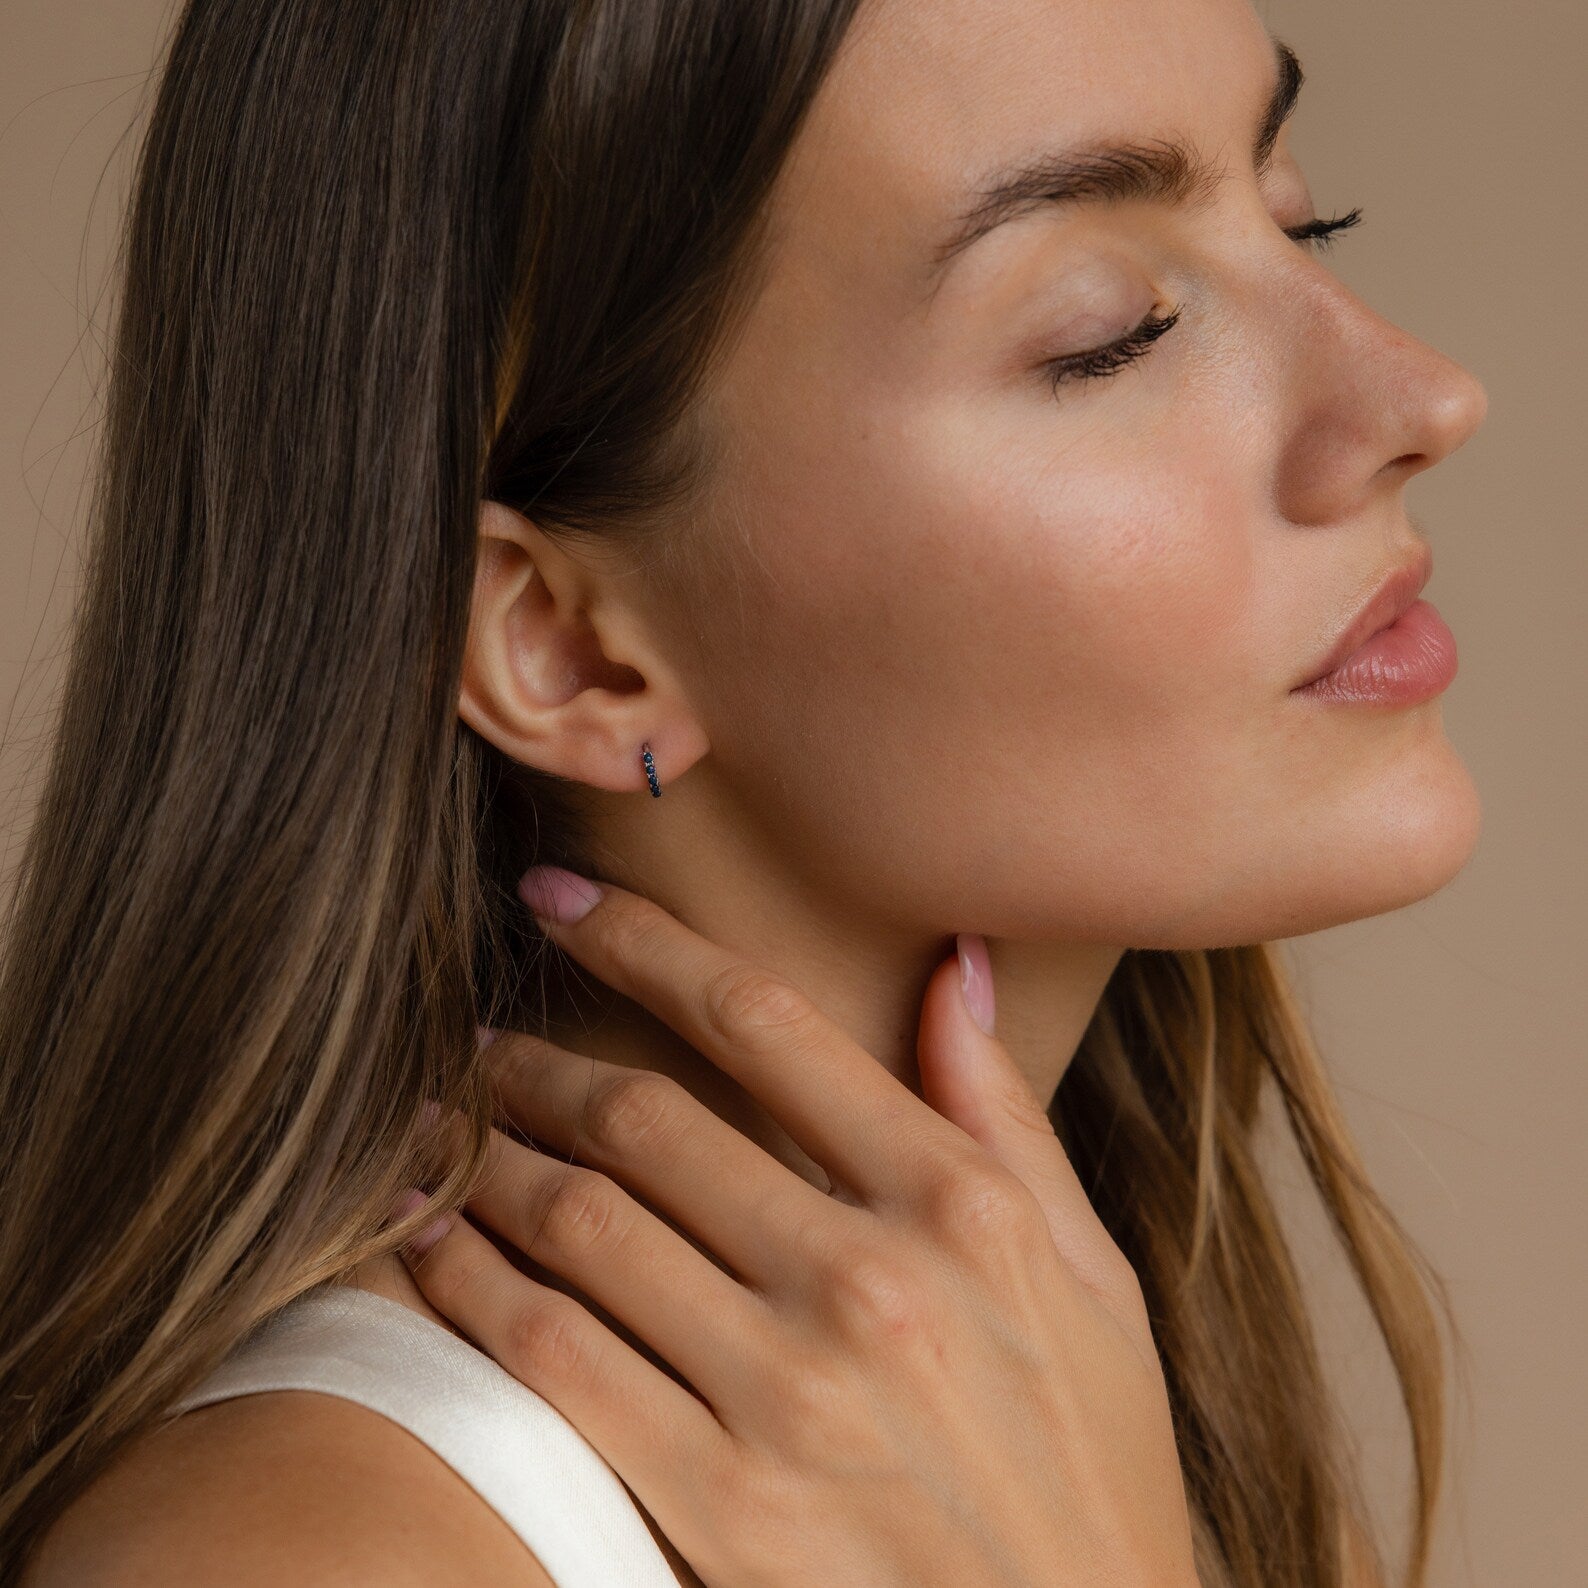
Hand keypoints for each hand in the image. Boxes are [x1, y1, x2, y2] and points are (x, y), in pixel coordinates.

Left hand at [396, 868, 1198, 1587]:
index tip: (560, 896)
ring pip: (582, 1225)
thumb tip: (955, 964)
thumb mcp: (1094, 1278)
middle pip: (649, 1117)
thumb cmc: (1093, 1466)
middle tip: (478, 1034)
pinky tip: (428, 1242)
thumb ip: (1009, 1115)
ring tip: (434, 1122)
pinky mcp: (722, 1510)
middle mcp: (868, 1281)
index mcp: (959, 1204)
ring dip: (486, 1155)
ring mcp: (789, 1399)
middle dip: (539, 1057)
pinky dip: (471, 1285)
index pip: (764, 1023)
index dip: (642, 940)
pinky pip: (556, 1363)